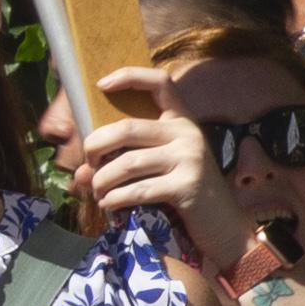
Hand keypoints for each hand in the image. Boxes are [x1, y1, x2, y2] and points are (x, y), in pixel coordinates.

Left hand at [66, 65, 250, 259]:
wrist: (225, 229)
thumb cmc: (187, 195)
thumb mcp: (160, 169)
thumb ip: (124, 162)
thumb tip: (79, 173)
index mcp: (182, 121)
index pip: (161, 82)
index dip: (129, 76)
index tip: (101, 84)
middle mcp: (188, 133)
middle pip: (127, 128)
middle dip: (95, 147)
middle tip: (88, 165)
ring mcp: (190, 159)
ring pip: (127, 163)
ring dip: (102, 180)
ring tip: (97, 192)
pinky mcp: (188, 186)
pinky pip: (138, 190)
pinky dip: (115, 199)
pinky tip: (109, 205)